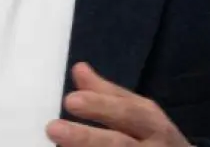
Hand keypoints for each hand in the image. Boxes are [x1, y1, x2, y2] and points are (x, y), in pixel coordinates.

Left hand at [45, 63, 189, 146]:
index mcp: (154, 126)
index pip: (128, 113)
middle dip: (86, 138)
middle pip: (119, 145)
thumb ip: (109, 95)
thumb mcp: (141, 114)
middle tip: (53, 129)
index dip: (100, 106)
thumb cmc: (156, 139)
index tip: (70, 100)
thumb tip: (79, 69)